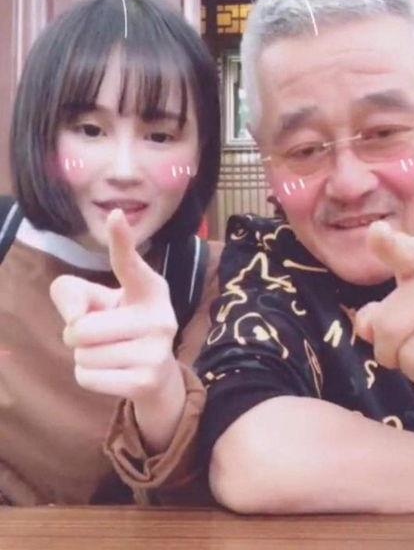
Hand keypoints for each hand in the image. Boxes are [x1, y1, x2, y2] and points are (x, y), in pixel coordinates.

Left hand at [50, 209, 177, 402]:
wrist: (156, 376)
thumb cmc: (120, 328)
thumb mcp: (98, 303)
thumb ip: (72, 293)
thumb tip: (75, 318)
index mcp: (149, 288)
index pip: (128, 263)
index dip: (120, 239)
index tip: (115, 214)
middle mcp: (160, 316)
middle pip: (82, 327)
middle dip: (76, 336)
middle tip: (99, 337)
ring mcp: (157, 349)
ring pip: (83, 354)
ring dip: (85, 358)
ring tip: (111, 355)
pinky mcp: (147, 380)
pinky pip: (87, 377)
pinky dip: (89, 377)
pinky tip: (112, 373)